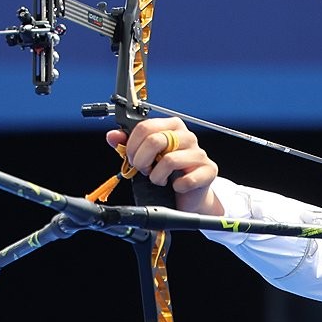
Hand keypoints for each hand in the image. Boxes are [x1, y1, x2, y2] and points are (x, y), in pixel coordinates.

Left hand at [106, 118, 222, 214]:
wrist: (187, 195)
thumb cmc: (167, 173)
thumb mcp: (144, 157)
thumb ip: (127, 145)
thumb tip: (112, 136)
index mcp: (171, 126)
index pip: (145, 126)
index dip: (132, 146)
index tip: (131, 158)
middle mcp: (187, 136)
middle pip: (155, 141)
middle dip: (142, 160)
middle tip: (144, 171)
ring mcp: (199, 153)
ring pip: (169, 160)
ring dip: (157, 176)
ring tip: (159, 180)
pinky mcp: (209, 170)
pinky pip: (186, 180)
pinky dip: (176, 187)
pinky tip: (176, 186)